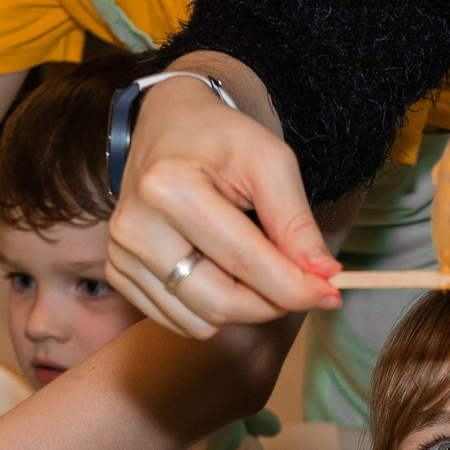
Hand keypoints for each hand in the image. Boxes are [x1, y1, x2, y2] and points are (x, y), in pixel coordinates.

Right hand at [105, 69, 340, 340]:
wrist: (168, 127)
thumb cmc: (221, 140)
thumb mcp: (270, 161)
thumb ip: (296, 221)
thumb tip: (323, 277)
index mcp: (169, 189)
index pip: (243, 261)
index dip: (294, 286)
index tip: (331, 293)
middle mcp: (135, 228)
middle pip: (220, 302)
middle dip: (272, 303)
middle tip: (300, 284)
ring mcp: (121, 255)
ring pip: (202, 322)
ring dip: (243, 306)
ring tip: (251, 262)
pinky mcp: (118, 274)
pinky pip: (181, 321)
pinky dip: (212, 308)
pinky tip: (219, 269)